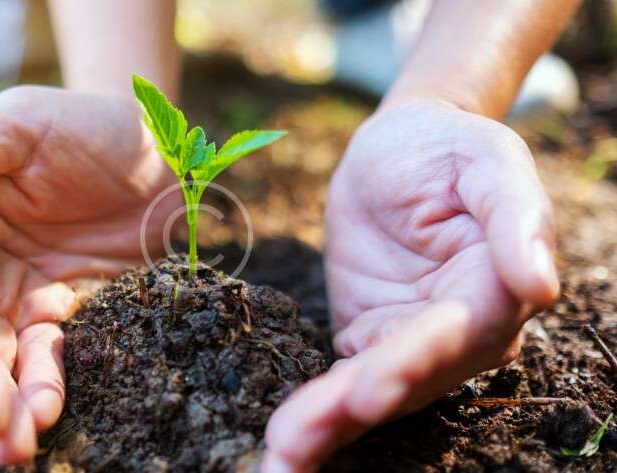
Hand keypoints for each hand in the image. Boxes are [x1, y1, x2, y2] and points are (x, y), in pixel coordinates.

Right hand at [0, 86, 176, 463]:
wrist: (151, 146)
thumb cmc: (76, 123)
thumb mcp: (14, 122)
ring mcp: (24, 294)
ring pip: (3, 355)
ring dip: (5, 400)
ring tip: (14, 446)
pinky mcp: (70, 313)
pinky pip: (53, 356)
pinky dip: (47, 387)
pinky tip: (46, 415)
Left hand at [262, 99, 558, 471]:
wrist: (398, 148)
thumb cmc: (449, 148)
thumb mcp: (487, 160)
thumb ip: (515, 216)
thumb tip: (540, 285)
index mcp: (493, 288)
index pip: (454, 336)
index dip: (411, 363)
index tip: (367, 390)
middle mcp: (457, 329)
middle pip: (408, 378)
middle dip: (352, 409)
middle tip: (297, 441)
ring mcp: (408, 337)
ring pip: (372, 389)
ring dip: (326, 424)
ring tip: (282, 454)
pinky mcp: (368, 335)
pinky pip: (342, 377)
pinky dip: (314, 409)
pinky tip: (283, 442)